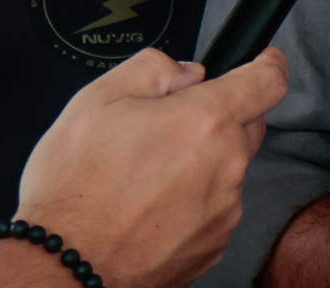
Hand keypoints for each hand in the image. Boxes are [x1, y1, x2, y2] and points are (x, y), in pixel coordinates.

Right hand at [14, 46, 288, 287]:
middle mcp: (226, 166)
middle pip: (247, 126)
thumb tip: (187, 73)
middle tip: (168, 129)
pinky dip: (192, 203)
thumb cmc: (75, 192)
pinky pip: (214, 209)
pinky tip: (149, 208)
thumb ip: (154, 68)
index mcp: (206, 122)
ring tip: (145, 178)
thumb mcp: (98, 100)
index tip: (264, 61)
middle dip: (219, 118)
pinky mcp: (212, 246)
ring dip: (202, 164)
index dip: (267, 64)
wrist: (61, 268)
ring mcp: (223, 211)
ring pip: (228, 170)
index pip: (268, 81)